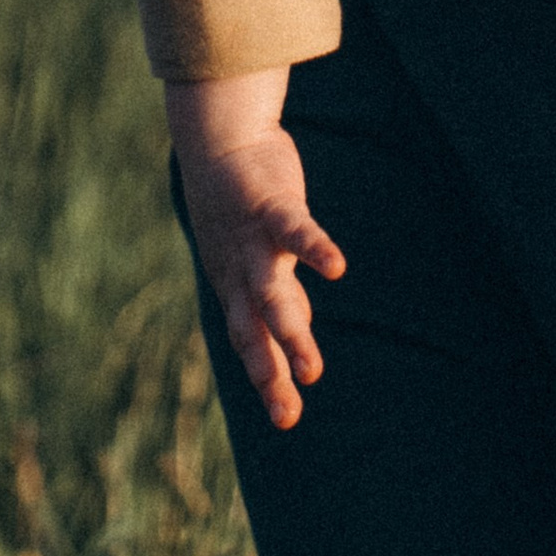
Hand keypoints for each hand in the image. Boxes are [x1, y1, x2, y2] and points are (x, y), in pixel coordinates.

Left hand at [166, 72, 346, 432]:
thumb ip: (278, 292)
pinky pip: (295, 230)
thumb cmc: (240, 203)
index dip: (267, 378)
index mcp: (237, 286)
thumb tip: (300, 328)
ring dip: (290, 331)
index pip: (251, 341)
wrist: (218, 137)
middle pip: (255, 326)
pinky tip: (337, 269)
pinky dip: (314, 249)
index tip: (287, 419)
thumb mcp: (258, 254)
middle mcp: (240, 271)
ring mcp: (254, 239)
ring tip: (312, 369)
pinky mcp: (271, 204)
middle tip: (289, 413)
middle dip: (271, 369)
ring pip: (270, 292)